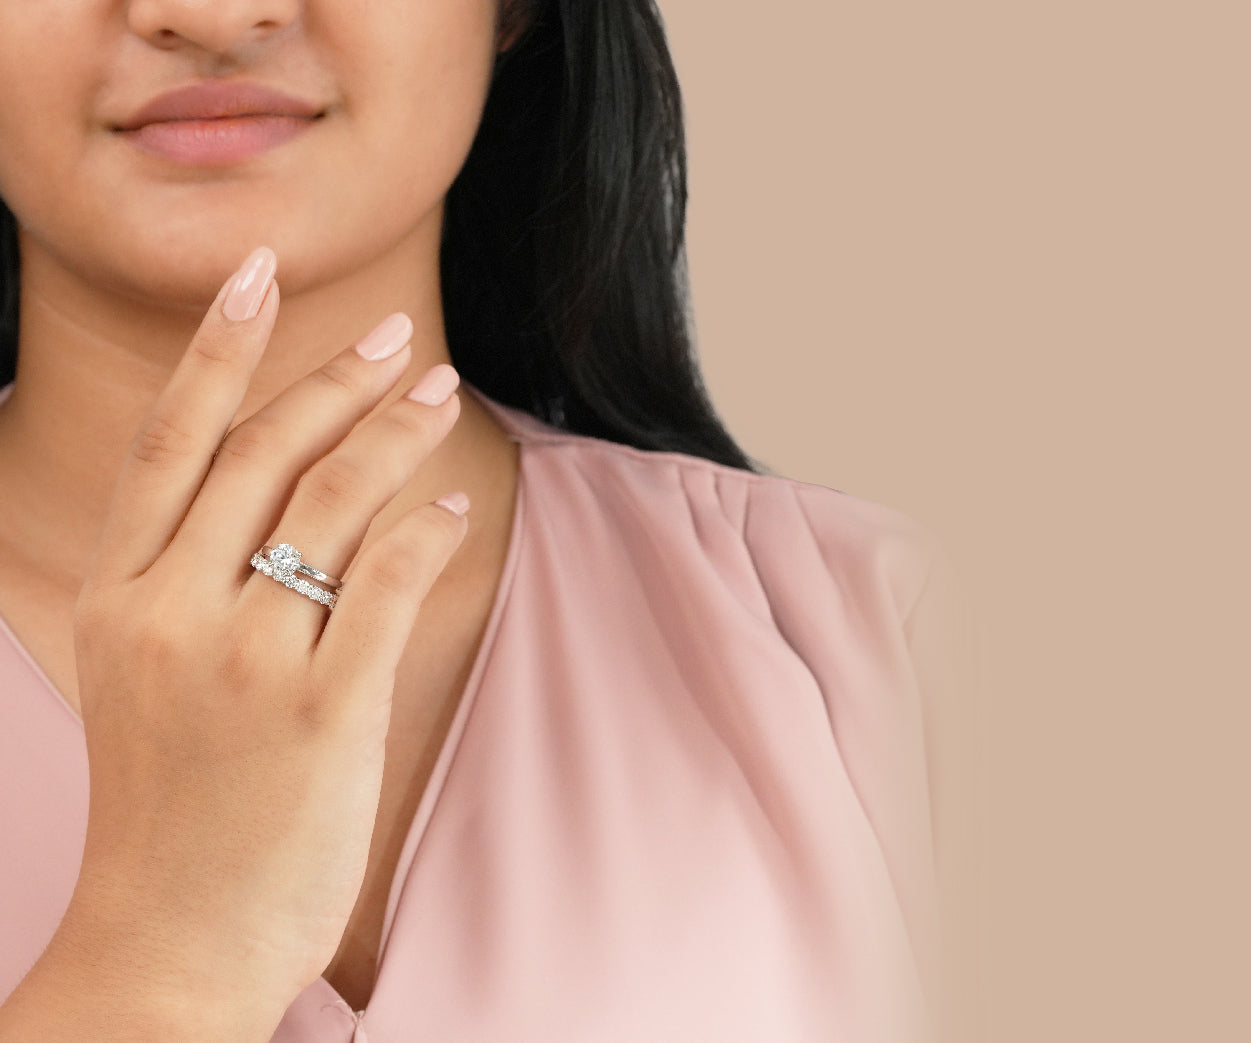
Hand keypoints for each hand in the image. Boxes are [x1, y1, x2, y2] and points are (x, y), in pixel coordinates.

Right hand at [62, 246, 467, 1006]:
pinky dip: (423, 532)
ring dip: (390, 433)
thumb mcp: (145, 677)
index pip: (168, 443)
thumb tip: (273, 503)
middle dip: (332, 380)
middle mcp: (170, 613)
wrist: (168, 942)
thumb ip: (186, 584)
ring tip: (435, 393)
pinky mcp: (320, 713)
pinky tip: (448, 509)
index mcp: (119, 597)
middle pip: (260, 453)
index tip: (254, 274)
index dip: (215, 350)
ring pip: (328, 501)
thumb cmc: (170, 808)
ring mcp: (243, 662)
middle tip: (392, 337)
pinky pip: (384, 583)